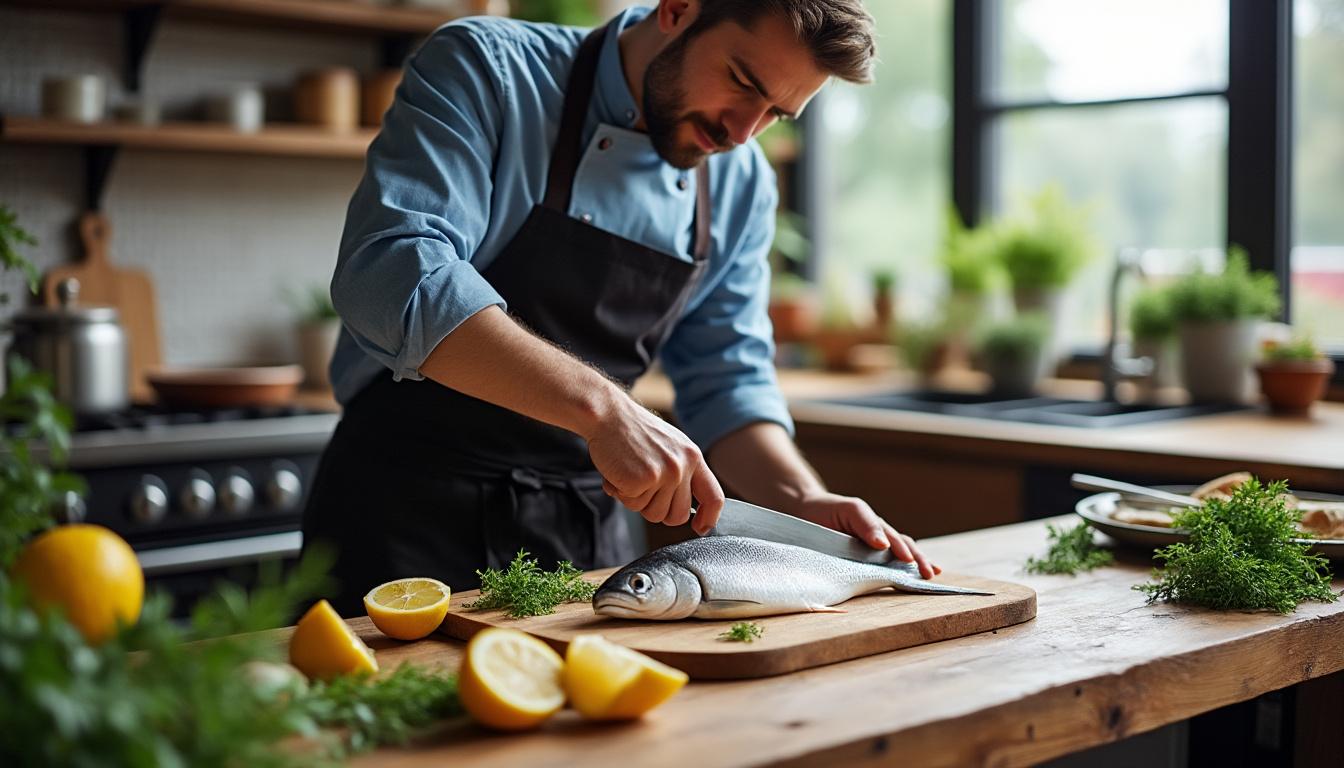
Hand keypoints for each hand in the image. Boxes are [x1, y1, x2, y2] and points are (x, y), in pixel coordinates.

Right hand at [586, 395, 724, 535]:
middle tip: (642, 489)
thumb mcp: (669, 446)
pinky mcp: (643, 480)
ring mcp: (665, 474)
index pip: (713, 497)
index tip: (700, 528)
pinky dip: (620, 493)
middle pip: (677, 516)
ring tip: (629, 474)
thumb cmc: (633, 433)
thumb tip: (685, 510)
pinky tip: (618, 472)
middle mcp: (683, 466)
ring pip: (653, 514)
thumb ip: (681, 473)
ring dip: (636, 501)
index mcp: (693, 457)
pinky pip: (632, 505)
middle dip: (657, 510)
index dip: (709, 518)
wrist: (608, 415)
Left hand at [791, 491, 938, 578]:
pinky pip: (881, 570)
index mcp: (877, 528)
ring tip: (929, 575)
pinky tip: (909, 582)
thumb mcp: (850, 509)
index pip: (897, 540)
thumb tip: (884, 544)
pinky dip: (898, 575)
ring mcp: (872, 552)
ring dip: (914, 567)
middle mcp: (879, 540)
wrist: (807, 513)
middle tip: (929, 573)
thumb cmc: (830, 510)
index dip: (904, 551)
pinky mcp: (861, 564)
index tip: (910, 561)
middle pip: (905, 549)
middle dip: (918, 561)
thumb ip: (866, 524)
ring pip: (898, 559)